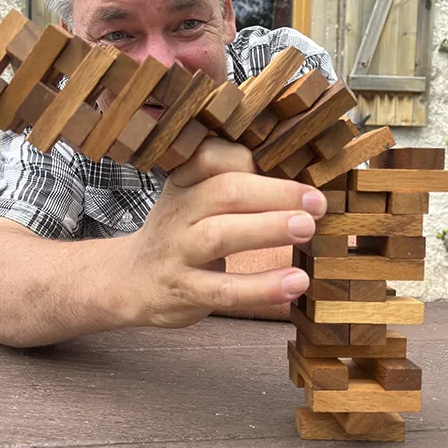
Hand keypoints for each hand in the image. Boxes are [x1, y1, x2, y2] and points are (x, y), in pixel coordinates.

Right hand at [125, 137, 326, 327]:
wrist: (130, 281)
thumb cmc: (179, 235)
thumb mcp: (193, 199)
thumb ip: (233, 185)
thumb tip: (301, 181)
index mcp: (185, 183)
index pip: (212, 157)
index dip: (252, 158)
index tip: (295, 163)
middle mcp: (179, 212)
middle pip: (225, 192)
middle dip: (276, 193)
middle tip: (317, 202)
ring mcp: (178, 252)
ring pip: (220, 235)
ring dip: (268, 230)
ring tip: (308, 230)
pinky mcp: (185, 290)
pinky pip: (224, 289)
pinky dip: (262, 287)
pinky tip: (296, 284)